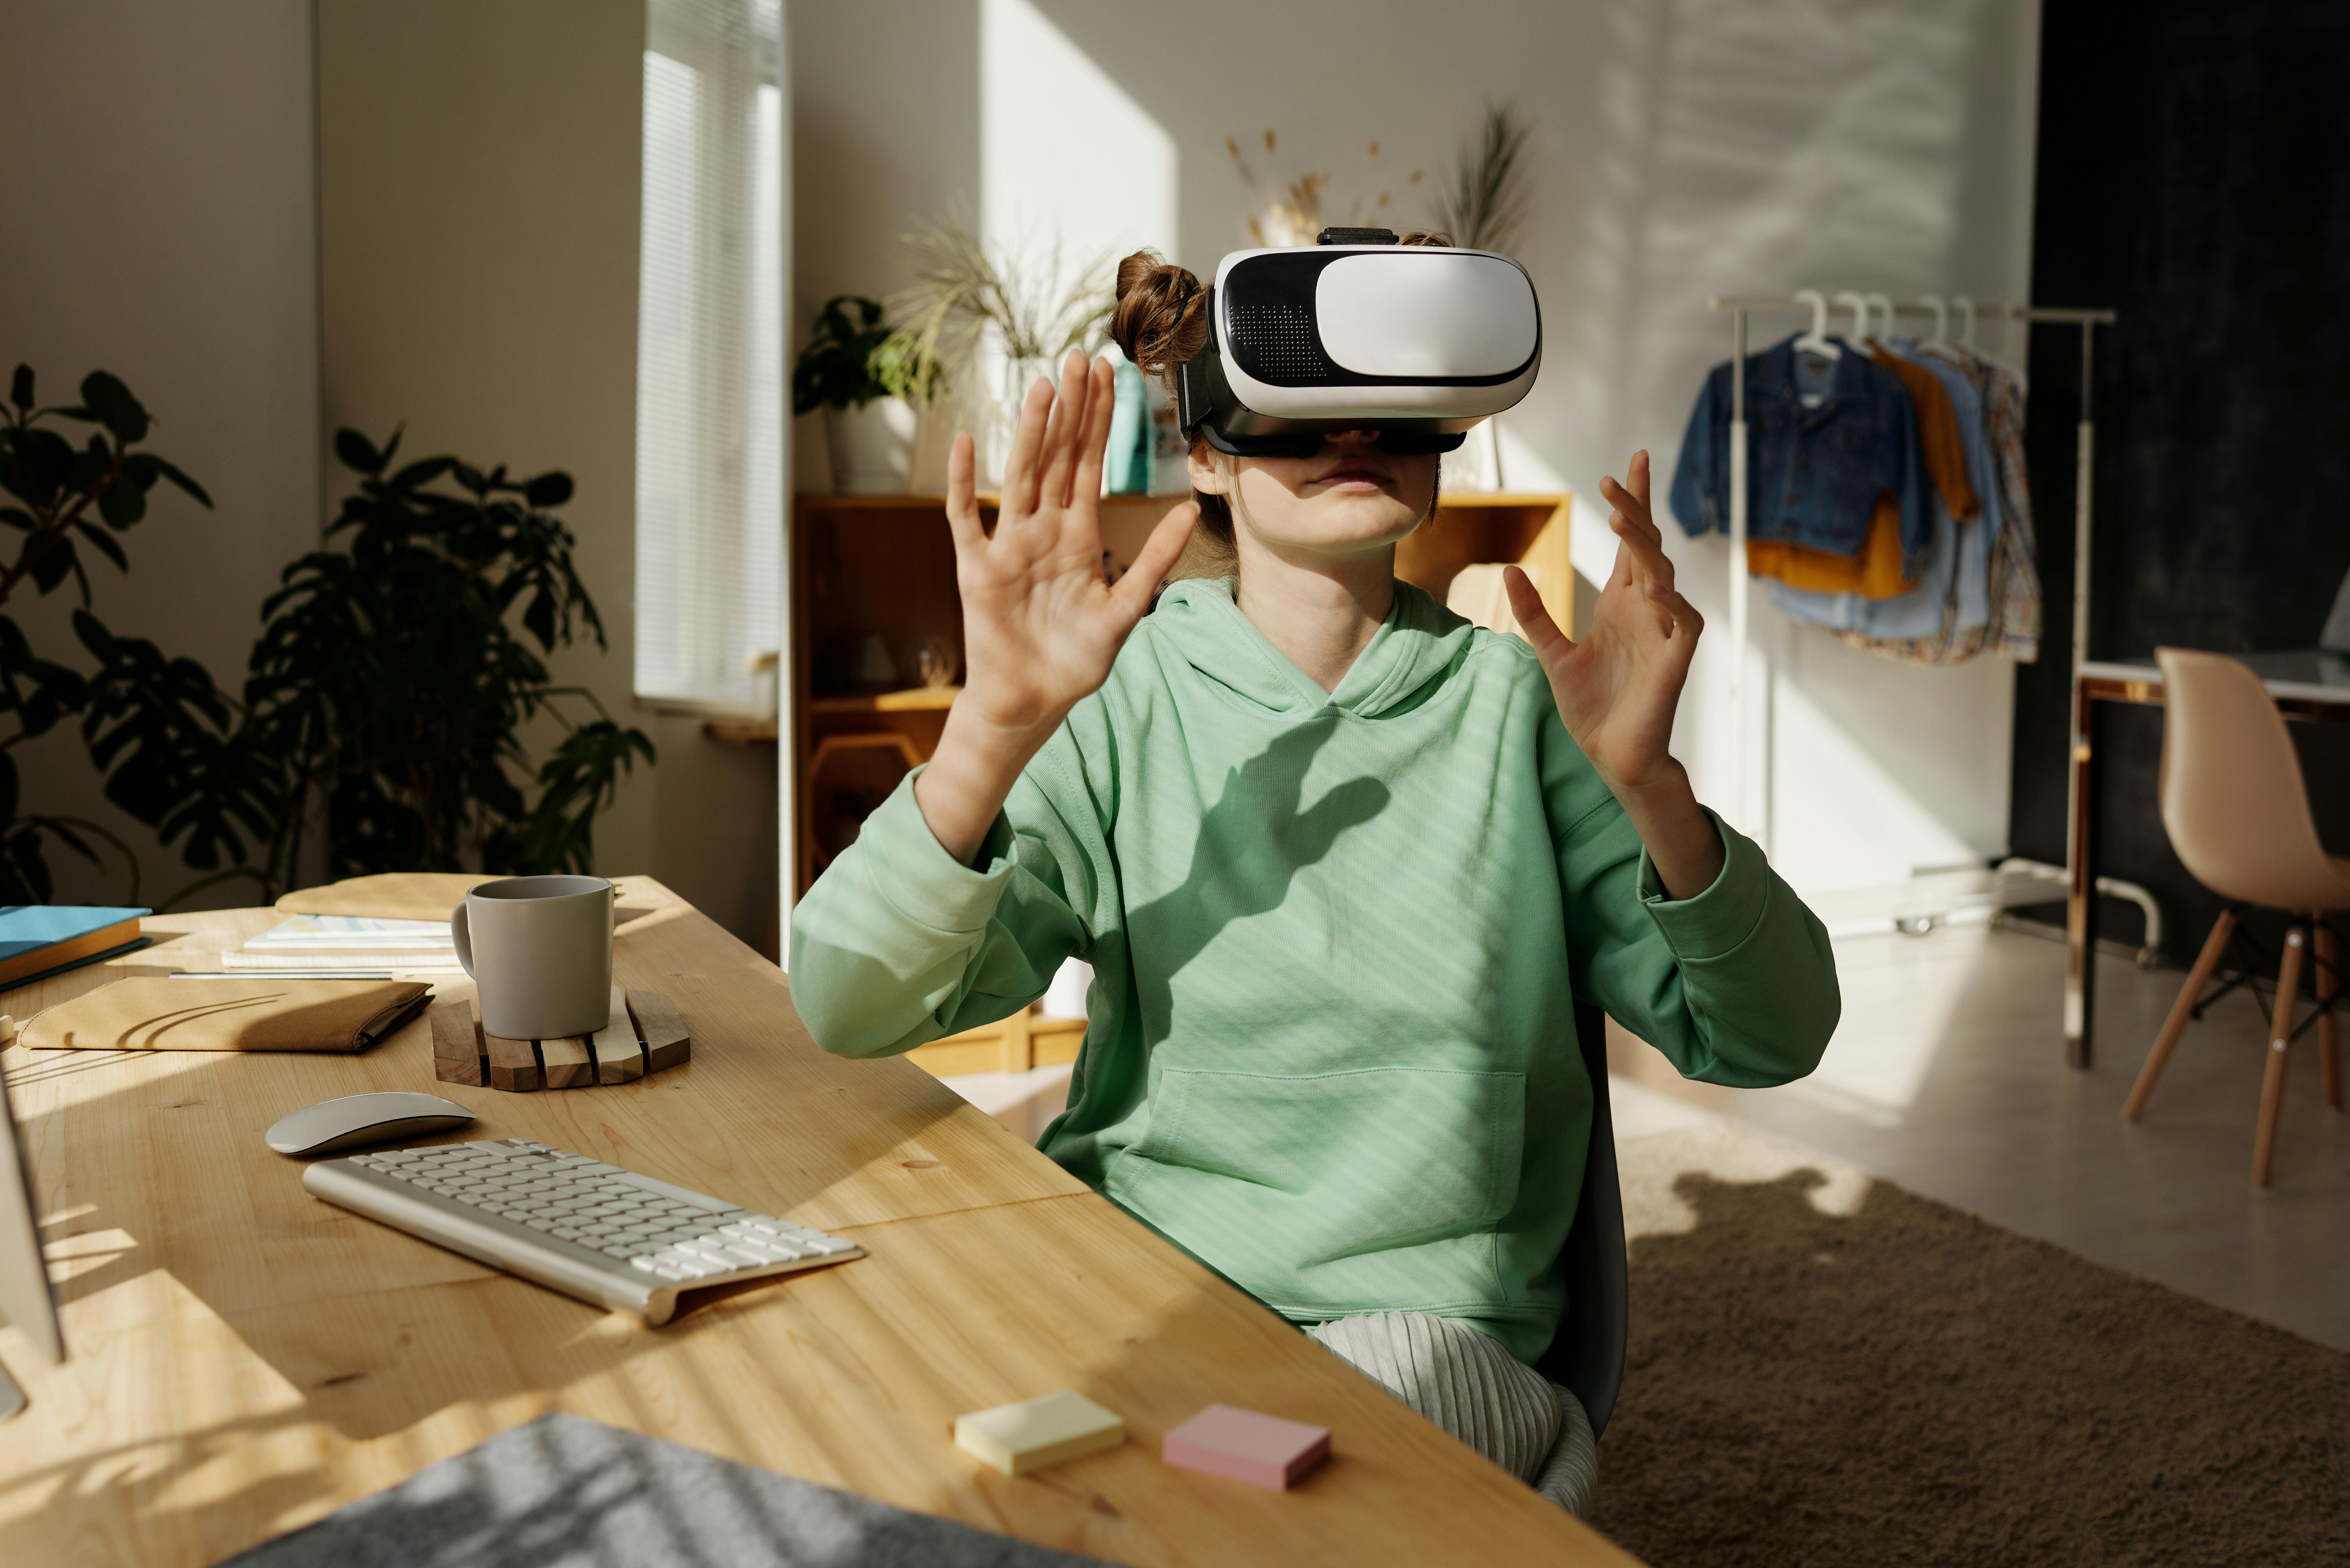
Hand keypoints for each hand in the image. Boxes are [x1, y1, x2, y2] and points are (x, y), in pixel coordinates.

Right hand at [914, 349, 1195, 862]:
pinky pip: (967, 518)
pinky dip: (964, 483)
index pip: (1091, 465)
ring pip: (1021, 476)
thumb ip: (1154, 560)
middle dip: (1070, 410)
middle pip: (1058, 457)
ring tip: (1043, 388)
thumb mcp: (1126, 609)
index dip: (1099, 421)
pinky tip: (965, 443)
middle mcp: (1044, 531)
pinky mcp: (977, 568)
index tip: (1109, 376)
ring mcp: (1009, 545)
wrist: (1034, 701)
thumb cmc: (1075, 660)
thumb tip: (1191, 510)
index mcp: (1079, 536)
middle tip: (1080, 358)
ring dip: (1031, 432)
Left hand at [1506, 451, 1723, 896]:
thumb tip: (1509, 570)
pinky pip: (1684, 622)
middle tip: (1615, 478)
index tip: (1632, 461)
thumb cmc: (1590, 706)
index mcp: (1619, 603)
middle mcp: (1645, 610)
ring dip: (1644, 546)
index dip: (1633, 503)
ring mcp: (1662, 632)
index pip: (1629, 543)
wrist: (1610, 754)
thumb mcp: (1551, 653)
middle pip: (1645, 547)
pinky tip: (1653, 586)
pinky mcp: (1674, 660)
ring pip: (1664, 574)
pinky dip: (1672, 603)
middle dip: (1635, 510)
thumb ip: (1534, 612)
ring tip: (1619, 519)